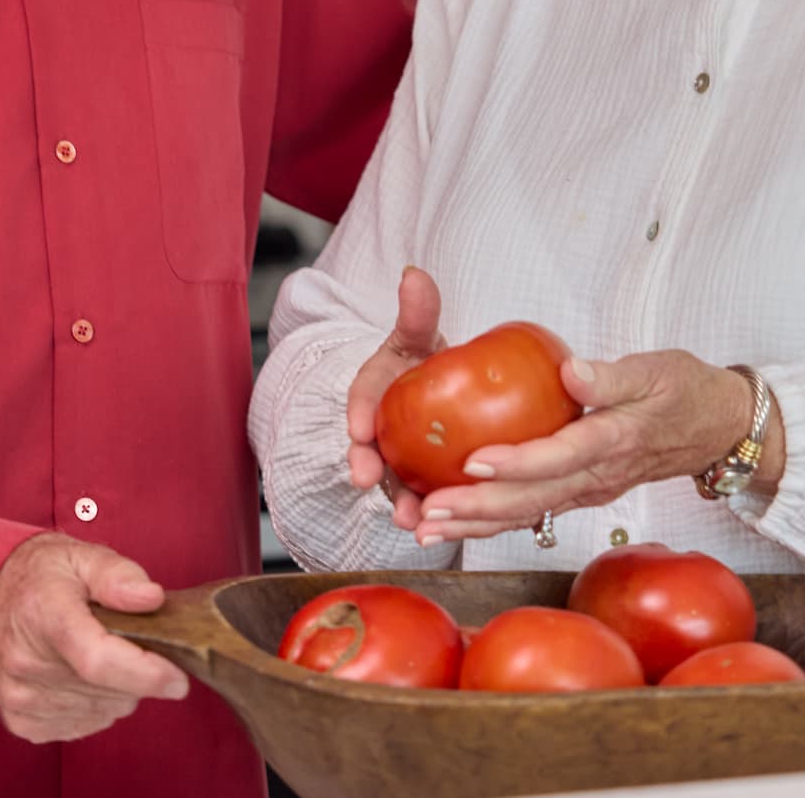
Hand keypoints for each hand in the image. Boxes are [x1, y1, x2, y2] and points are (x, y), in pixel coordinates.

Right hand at [0, 533, 189, 742]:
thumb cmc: (40, 577)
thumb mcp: (81, 556)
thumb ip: (118, 575)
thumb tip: (151, 599)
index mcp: (44, 615)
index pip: (99, 660)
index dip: (146, 673)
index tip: (178, 678)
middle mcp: (26, 661)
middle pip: (109, 690)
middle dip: (136, 672)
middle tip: (130, 642)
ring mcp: (20, 695)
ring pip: (103, 712)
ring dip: (117, 690)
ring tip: (102, 654)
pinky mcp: (20, 720)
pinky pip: (83, 726)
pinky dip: (95, 706)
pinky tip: (83, 677)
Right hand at [344, 266, 443, 531]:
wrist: (447, 393)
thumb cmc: (426, 361)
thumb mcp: (421, 336)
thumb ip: (418, 312)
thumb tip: (414, 274)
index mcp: (375, 391)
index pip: (362, 397)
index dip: (358, 412)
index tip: (358, 428)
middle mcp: (381, 431)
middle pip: (369, 449)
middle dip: (366, 466)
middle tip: (366, 478)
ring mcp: (400, 461)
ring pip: (395, 484)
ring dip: (399, 503)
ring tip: (409, 518)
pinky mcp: (423, 485)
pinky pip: (424, 501)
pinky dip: (431, 516)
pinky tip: (441, 530)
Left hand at [413, 351, 768, 542]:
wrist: (718, 429)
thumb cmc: (687, 390)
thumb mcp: (657, 370)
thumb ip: (612, 375)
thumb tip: (570, 371)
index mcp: (616, 440)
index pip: (561, 456)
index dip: (517, 462)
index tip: (473, 460)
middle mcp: (599, 475)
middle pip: (534, 499)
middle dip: (478, 509)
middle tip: (428, 512)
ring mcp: (591, 489)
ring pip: (529, 513)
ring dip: (476, 524)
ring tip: (426, 527)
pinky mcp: (583, 491)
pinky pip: (535, 511)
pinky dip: (494, 520)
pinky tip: (458, 522)